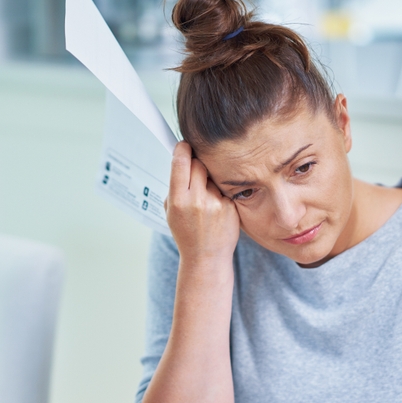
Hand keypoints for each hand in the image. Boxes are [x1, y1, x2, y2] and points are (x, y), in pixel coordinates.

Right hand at [165, 142, 239, 262]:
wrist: (206, 258)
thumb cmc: (186, 233)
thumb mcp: (171, 212)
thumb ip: (175, 187)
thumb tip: (182, 160)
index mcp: (177, 201)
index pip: (180, 162)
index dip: (182, 149)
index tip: (184, 144)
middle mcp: (196, 201)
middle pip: (199, 163)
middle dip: (197, 163)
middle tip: (196, 171)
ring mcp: (215, 204)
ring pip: (213, 176)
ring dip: (209, 182)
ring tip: (206, 201)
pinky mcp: (230, 207)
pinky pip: (224, 189)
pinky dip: (220, 194)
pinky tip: (216, 210)